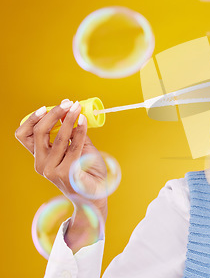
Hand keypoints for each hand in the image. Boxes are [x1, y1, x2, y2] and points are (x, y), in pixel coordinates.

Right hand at [15, 99, 107, 216]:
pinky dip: (80, 131)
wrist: (95, 195)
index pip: (24, 136)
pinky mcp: (66, 173)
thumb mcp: (78, 147)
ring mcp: (52, 170)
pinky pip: (75, 146)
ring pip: (58, 138)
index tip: (45, 107)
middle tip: (68, 104)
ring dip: (69, 119)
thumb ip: (72, 133)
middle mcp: (41, 164)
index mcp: (40, 157)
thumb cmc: (86, 170)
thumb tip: (69, 114)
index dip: (32, 119)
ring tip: (78, 109)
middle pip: (39, 133)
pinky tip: (84, 121)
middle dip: (54, 114)